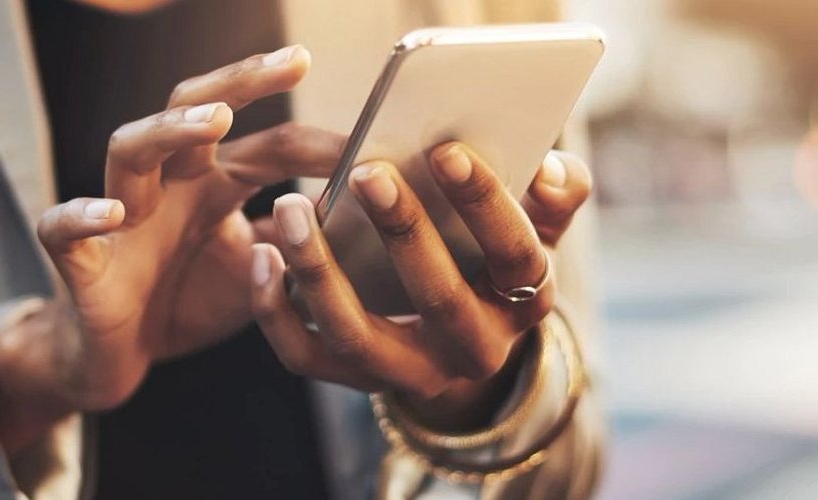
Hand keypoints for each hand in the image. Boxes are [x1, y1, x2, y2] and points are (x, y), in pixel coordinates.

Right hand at [0, 46, 344, 450]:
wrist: (115, 358)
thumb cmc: (184, 301)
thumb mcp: (259, 273)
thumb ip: (299, 241)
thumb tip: (364, 216)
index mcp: (211, 183)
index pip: (269, 145)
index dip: (319, 142)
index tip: (373, 139)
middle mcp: (166, 185)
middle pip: (193, 108)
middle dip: (241, 81)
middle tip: (294, 61)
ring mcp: (120, 217)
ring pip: (129, 148)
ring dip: (171, 130)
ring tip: (217, 120)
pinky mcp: (80, 262)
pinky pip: (63, 228)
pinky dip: (83, 215)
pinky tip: (112, 212)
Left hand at [250, 143, 592, 430]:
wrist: (460, 337)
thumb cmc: (491, 257)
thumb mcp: (536, 229)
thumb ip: (555, 195)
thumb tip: (554, 168)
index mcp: (523, 302)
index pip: (515, 255)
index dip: (486, 204)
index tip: (447, 151)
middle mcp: (471, 350)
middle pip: (438, 297)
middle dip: (403, 231)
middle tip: (367, 170)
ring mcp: (409, 372)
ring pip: (357, 335)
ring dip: (319, 270)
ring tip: (291, 207)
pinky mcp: (354, 380)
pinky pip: (305, 356)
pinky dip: (275, 310)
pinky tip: (262, 254)